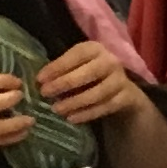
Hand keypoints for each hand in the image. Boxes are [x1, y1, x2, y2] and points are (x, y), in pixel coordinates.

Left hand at [32, 39, 150, 131]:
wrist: (121, 89)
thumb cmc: (89, 75)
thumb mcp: (77, 66)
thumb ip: (61, 71)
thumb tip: (40, 82)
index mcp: (95, 49)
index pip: (77, 55)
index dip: (58, 67)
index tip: (39, 80)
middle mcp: (111, 61)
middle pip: (88, 73)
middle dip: (64, 83)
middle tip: (45, 94)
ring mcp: (120, 79)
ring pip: (97, 93)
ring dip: (75, 102)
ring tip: (56, 109)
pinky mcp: (126, 97)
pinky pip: (105, 107)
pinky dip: (87, 114)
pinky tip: (71, 118)